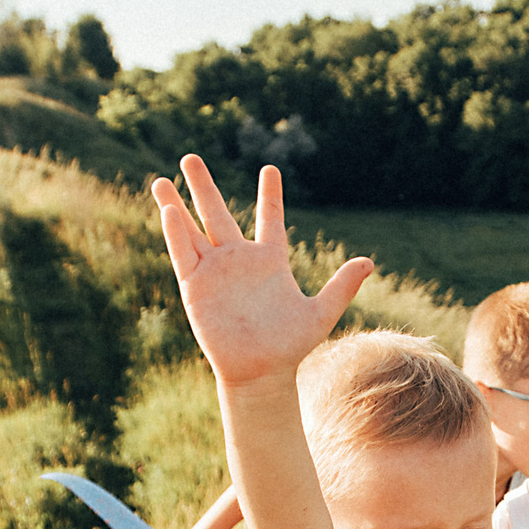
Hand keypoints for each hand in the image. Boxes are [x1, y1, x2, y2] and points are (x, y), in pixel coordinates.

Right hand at [153, 158, 372, 385]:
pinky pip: (183, 255)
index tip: (270, 169)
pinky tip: (168, 210)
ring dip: (175, 204)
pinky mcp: (195, 287)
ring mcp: (215, 272)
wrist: (260, 372)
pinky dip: (175, 233)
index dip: (270, 196)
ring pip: (191, 230)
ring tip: (159, 179)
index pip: (269, 219)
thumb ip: (342, 286)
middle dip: (203, 186)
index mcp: (270, 260)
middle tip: (191, 156)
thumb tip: (369, 262)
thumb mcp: (321, 313)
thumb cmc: (290, 346)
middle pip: (216, 213)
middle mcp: (239, 260)